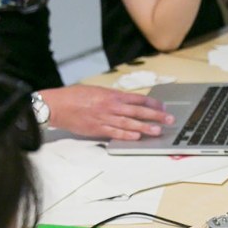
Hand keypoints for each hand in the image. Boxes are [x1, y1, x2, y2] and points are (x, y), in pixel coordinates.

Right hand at [42, 85, 175, 140]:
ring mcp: (105, 118)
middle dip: (155, 115)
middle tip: (169, 119)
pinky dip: (127, 134)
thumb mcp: (96, 91)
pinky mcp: (98, 129)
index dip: (152, 102)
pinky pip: (116, 132)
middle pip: (138, 111)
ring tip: (158, 130)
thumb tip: (125, 102)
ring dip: (145, 127)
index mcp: (112, 95)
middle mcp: (111, 106)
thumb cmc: (75, 96)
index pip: (137, 98)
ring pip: (130, 123)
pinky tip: (137, 136)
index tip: (162, 106)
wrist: (58, 105)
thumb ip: (111, 97)